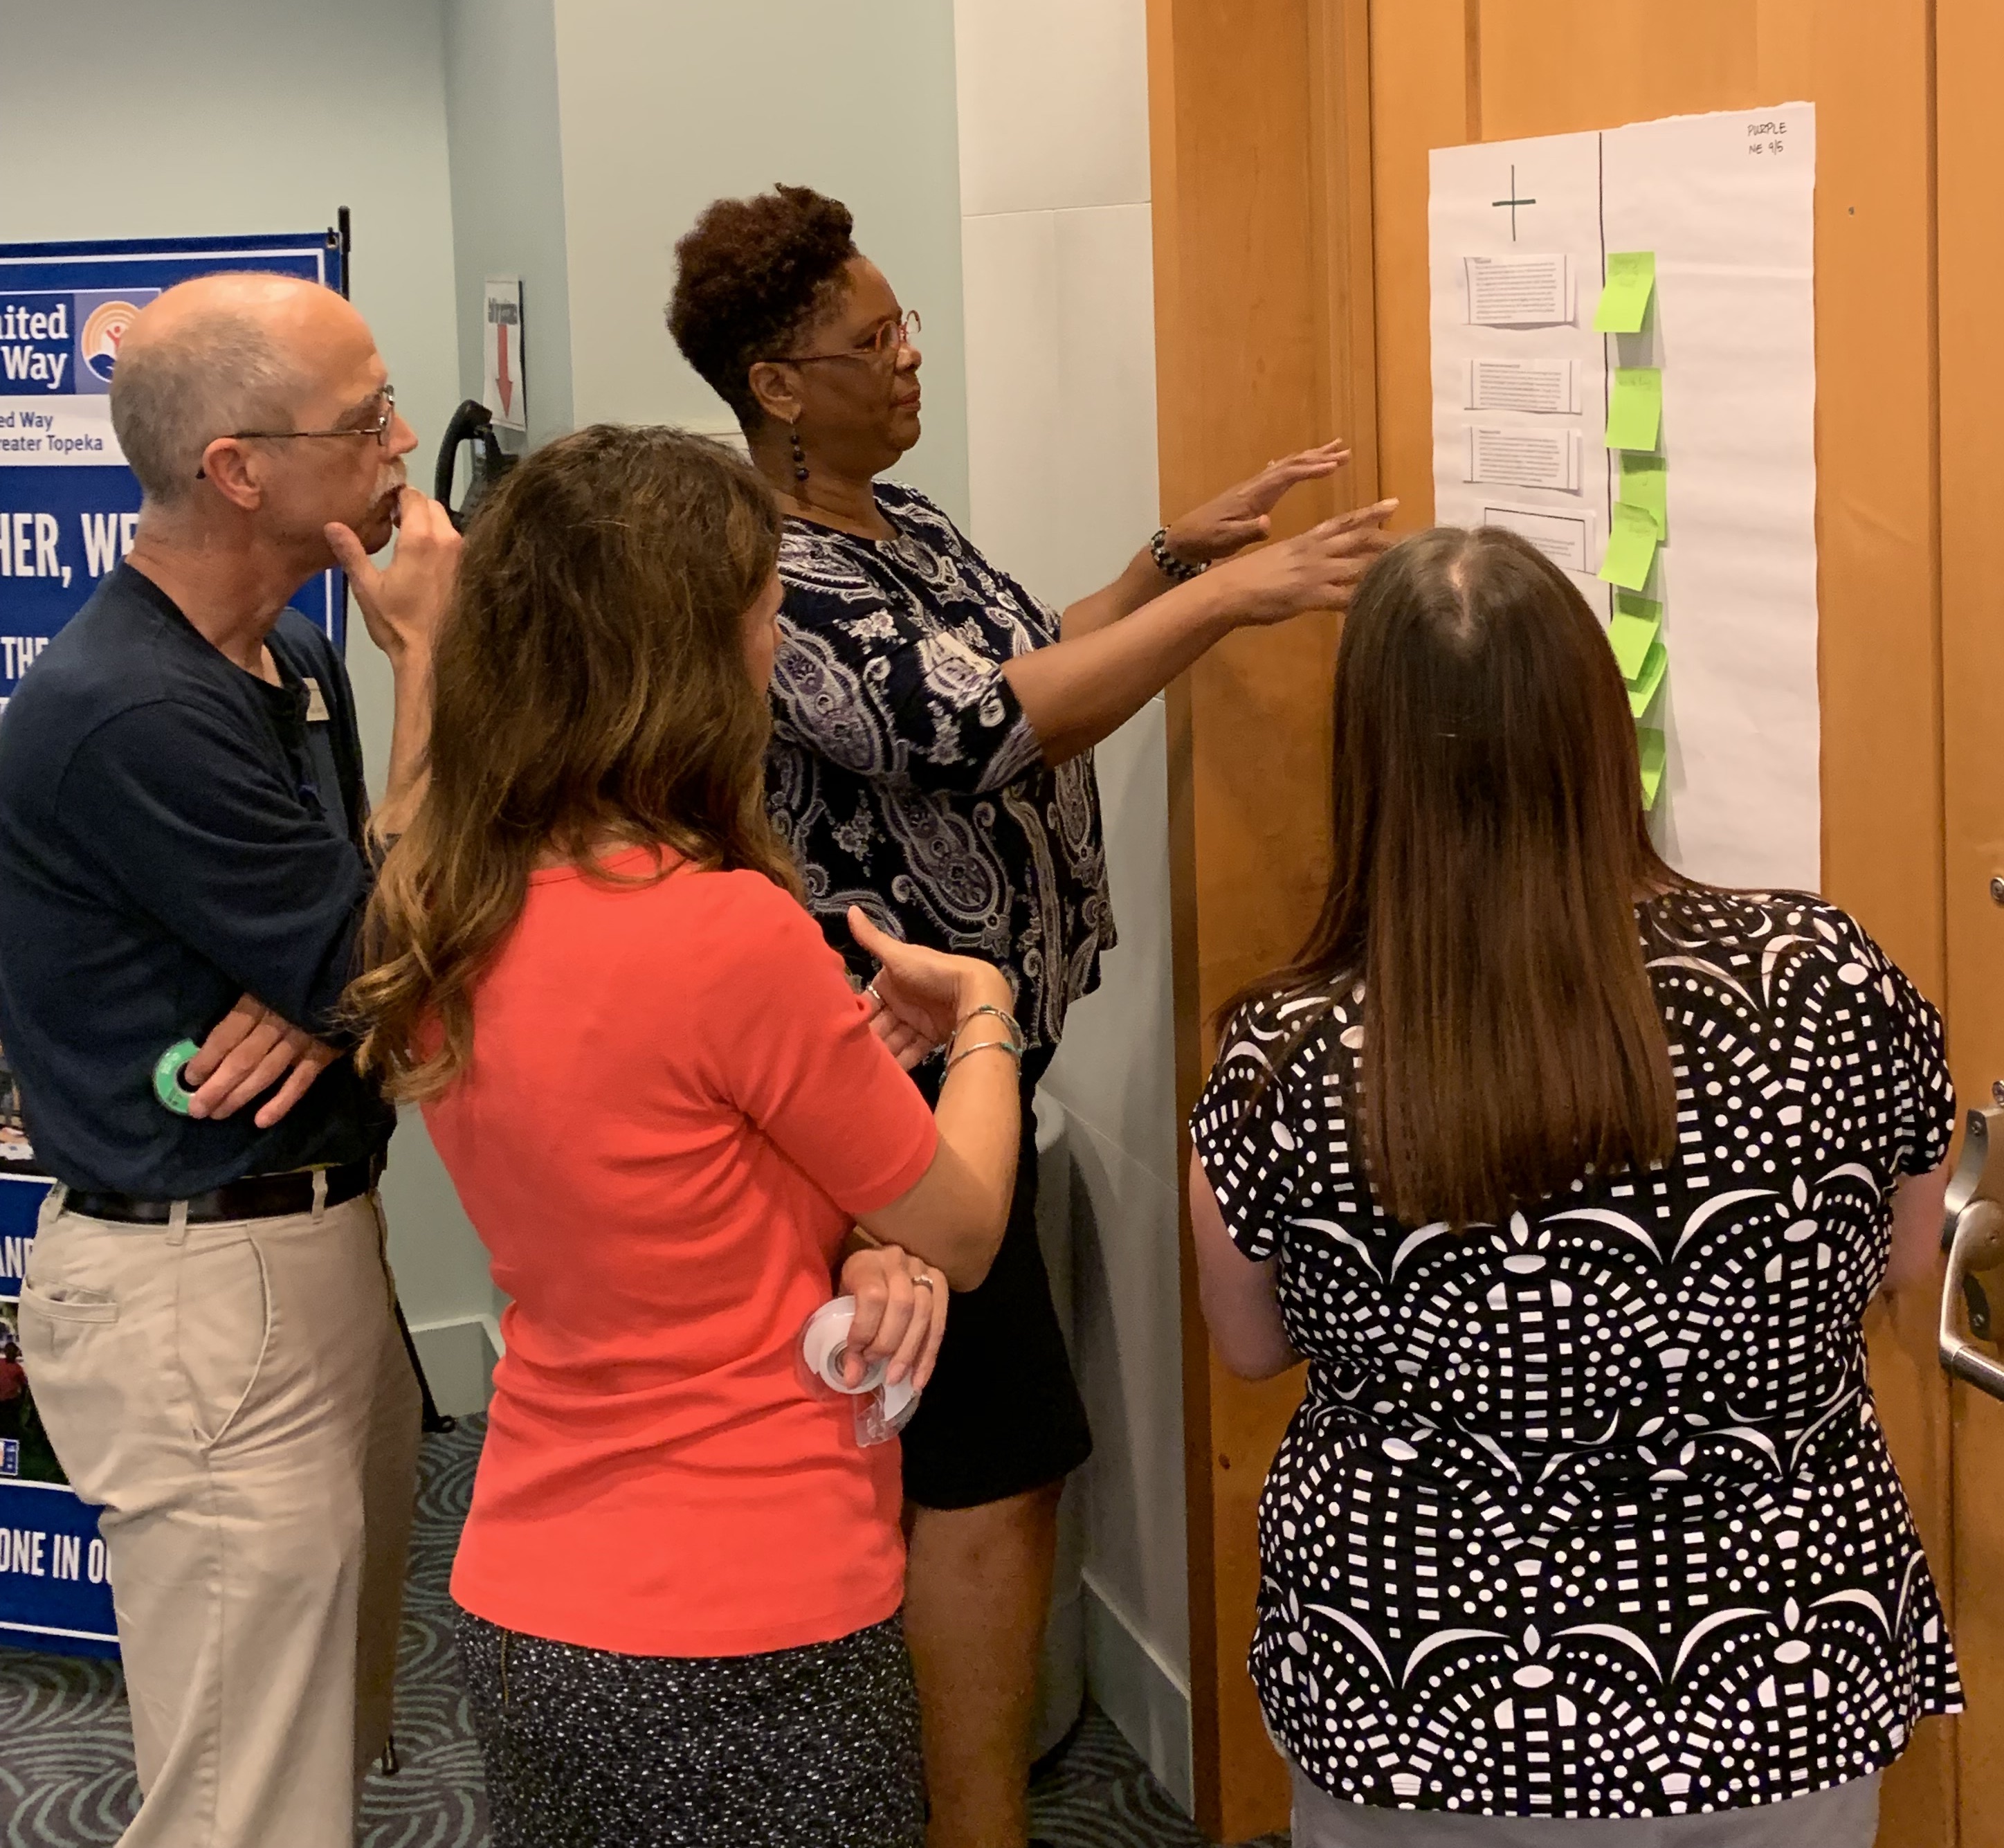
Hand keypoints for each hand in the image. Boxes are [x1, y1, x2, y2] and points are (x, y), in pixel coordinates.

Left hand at [182, 993, 340, 1128]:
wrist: (349, 974)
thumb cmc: (298, 978)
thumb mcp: (264, 978)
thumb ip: (247, 1000)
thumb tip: (213, 1038)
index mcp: (259, 1001)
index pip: (227, 1035)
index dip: (206, 1058)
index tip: (189, 1077)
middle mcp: (278, 1023)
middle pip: (242, 1059)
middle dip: (217, 1086)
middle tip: (197, 1109)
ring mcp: (302, 1040)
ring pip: (266, 1073)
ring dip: (240, 1096)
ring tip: (218, 1114)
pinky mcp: (324, 1053)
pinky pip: (301, 1082)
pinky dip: (282, 1102)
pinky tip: (261, 1121)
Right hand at [326, 488, 460, 661]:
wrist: (432, 656)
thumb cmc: (397, 623)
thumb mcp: (366, 587)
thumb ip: (351, 552)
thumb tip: (331, 525)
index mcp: (421, 538)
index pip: (413, 496)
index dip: (398, 495)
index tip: (383, 503)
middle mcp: (448, 540)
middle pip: (432, 505)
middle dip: (413, 507)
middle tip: (392, 519)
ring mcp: (463, 554)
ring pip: (446, 522)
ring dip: (427, 523)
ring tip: (404, 537)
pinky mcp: (470, 569)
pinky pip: (454, 541)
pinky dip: (439, 540)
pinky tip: (423, 558)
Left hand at [839, 1241, 948, 1388]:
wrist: (872, 1266)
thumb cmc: (850, 1289)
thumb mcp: (840, 1305)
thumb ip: (845, 1338)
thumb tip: (854, 1380)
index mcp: (867, 1262)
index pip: (873, 1296)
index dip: (866, 1329)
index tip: (856, 1354)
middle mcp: (897, 1262)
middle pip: (903, 1305)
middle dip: (889, 1344)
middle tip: (876, 1367)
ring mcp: (922, 1270)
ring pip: (925, 1314)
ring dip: (911, 1353)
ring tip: (896, 1378)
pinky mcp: (939, 1283)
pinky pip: (939, 1322)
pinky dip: (929, 1355)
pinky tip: (919, 1379)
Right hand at [849, 908, 1009, 1058]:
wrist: (973, 991)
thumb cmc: (931, 970)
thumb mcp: (898, 954)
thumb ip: (871, 938)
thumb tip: (850, 908)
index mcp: (893, 981)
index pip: (869, 1002)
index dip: (857, 1016)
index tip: (839, 1031)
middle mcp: (904, 1002)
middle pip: (881, 1024)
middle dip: (869, 1039)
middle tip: (850, 1057)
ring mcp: (918, 1020)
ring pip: (895, 1040)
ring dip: (883, 1054)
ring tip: (865, 1069)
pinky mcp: (932, 1037)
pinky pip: (912, 1051)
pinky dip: (902, 1062)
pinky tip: (887, 1075)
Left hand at [1164, 439, 1353, 566]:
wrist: (1184, 538)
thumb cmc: (1206, 540)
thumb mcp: (1227, 540)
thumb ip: (1248, 532)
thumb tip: (1269, 522)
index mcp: (1253, 495)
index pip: (1287, 475)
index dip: (1311, 469)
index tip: (1335, 465)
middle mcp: (1255, 485)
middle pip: (1290, 463)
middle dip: (1318, 457)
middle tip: (1345, 450)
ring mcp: (1252, 488)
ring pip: (1286, 466)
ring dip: (1310, 458)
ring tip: (1333, 451)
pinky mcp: (1250, 494)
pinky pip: (1278, 474)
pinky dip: (1295, 466)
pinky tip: (1299, 464)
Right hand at [1204, 498, 1398, 626]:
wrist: (1227, 589)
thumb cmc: (1244, 577)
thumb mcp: (1276, 560)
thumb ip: (1297, 560)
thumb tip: (1306, 564)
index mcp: (1306, 541)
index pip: (1344, 523)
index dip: (1370, 514)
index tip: (1393, 504)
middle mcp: (1315, 552)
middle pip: (1361, 540)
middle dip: (1391, 537)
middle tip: (1419, 534)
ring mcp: (1315, 573)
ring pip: (1360, 566)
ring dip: (1386, 567)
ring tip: (1413, 568)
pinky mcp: (1311, 595)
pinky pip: (1346, 599)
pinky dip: (1365, 602)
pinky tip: (1384, 605)